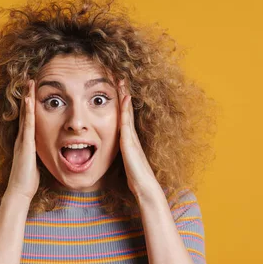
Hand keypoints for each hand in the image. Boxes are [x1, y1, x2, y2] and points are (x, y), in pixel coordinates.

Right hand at [6, 79, 39, 200]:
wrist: (20, 191)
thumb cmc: (29, 180)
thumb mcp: (37, 163)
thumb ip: (39, 154)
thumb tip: (48, 151)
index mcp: (26, 142)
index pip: (29, 119)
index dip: (30, 105)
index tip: (33, 92)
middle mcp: (22, 138)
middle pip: (25, 112)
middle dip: (27, 96)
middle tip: (29, 79)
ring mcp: (23, 140)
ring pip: (25, 114)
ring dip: (27, 98)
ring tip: (29, 82)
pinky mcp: (25, 144)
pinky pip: (28, 124)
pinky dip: (28, 111)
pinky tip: (29, 99)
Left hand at [118, 80, 160, 198]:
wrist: (145, 187)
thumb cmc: (136, 177)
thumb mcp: (126, 162)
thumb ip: (123, 154)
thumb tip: (117, 152)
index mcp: (129, 139)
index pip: (124, 116)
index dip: (121, 103)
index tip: (117, 89)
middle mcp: (131, 135)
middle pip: (127, 110)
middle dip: (124, 94)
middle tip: (121, 77)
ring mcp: (132, 137)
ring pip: (127, 112)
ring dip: (125, 96)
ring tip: (122, 81)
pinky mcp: (130, 142)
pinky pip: (126, 122)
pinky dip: (126, 110)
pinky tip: (125, 99)